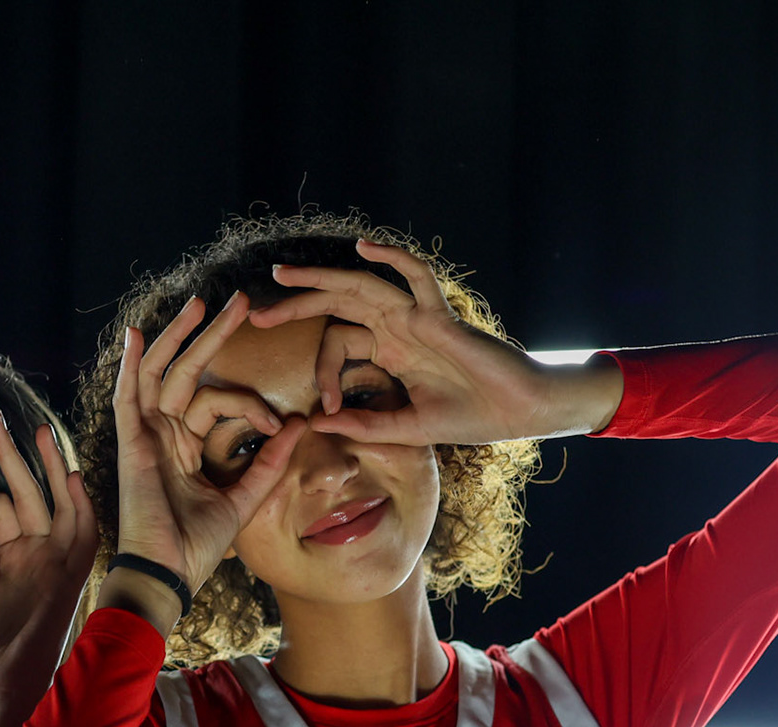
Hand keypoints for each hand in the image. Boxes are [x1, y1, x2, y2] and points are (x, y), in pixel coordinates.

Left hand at [0, 411, 97, 704]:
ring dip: (48, 467)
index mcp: (10, 556)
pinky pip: (80, 533)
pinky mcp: (69, 575)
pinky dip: (76, 505)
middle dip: (11, 455)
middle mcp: (36, 553)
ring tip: (38, 431)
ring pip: (54, 502)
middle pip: (26, 492)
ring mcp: (54, 561)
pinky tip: (67, 476)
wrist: (5, 685)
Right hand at [113, 292, 307, 595]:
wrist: (169, 575)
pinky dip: (130, 366)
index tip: (279, 425)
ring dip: (177, 337)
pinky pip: (128, 398)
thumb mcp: (244, 498)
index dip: (250, 406)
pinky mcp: (132, 446)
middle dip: (211, 336)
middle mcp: (163, 437)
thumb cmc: (197, 547)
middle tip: (239, 302)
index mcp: (185, 448)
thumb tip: (302, 426)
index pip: (215, 402)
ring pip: (159, 374)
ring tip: (199, 303)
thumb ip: (269, 463)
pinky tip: (137, 335)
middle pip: (185, 373)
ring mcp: (145, 439)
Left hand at [249, 239, 620, 445]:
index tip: (322, 408)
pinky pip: (415, 275)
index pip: (339, 343)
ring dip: (321, 278)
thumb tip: (318, 426)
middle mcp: (398, 327)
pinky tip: (363, 246)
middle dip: (297, 304)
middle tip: (257, 311)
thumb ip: (364, 425)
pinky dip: (391, 257)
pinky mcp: (440, 315)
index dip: (322, 372)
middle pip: (338, 303)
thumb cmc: (473, 417)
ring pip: (361, 285)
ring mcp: (417, 316)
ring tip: (282, 276)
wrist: (521, 411)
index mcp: (389, 351)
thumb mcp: (407, 428)